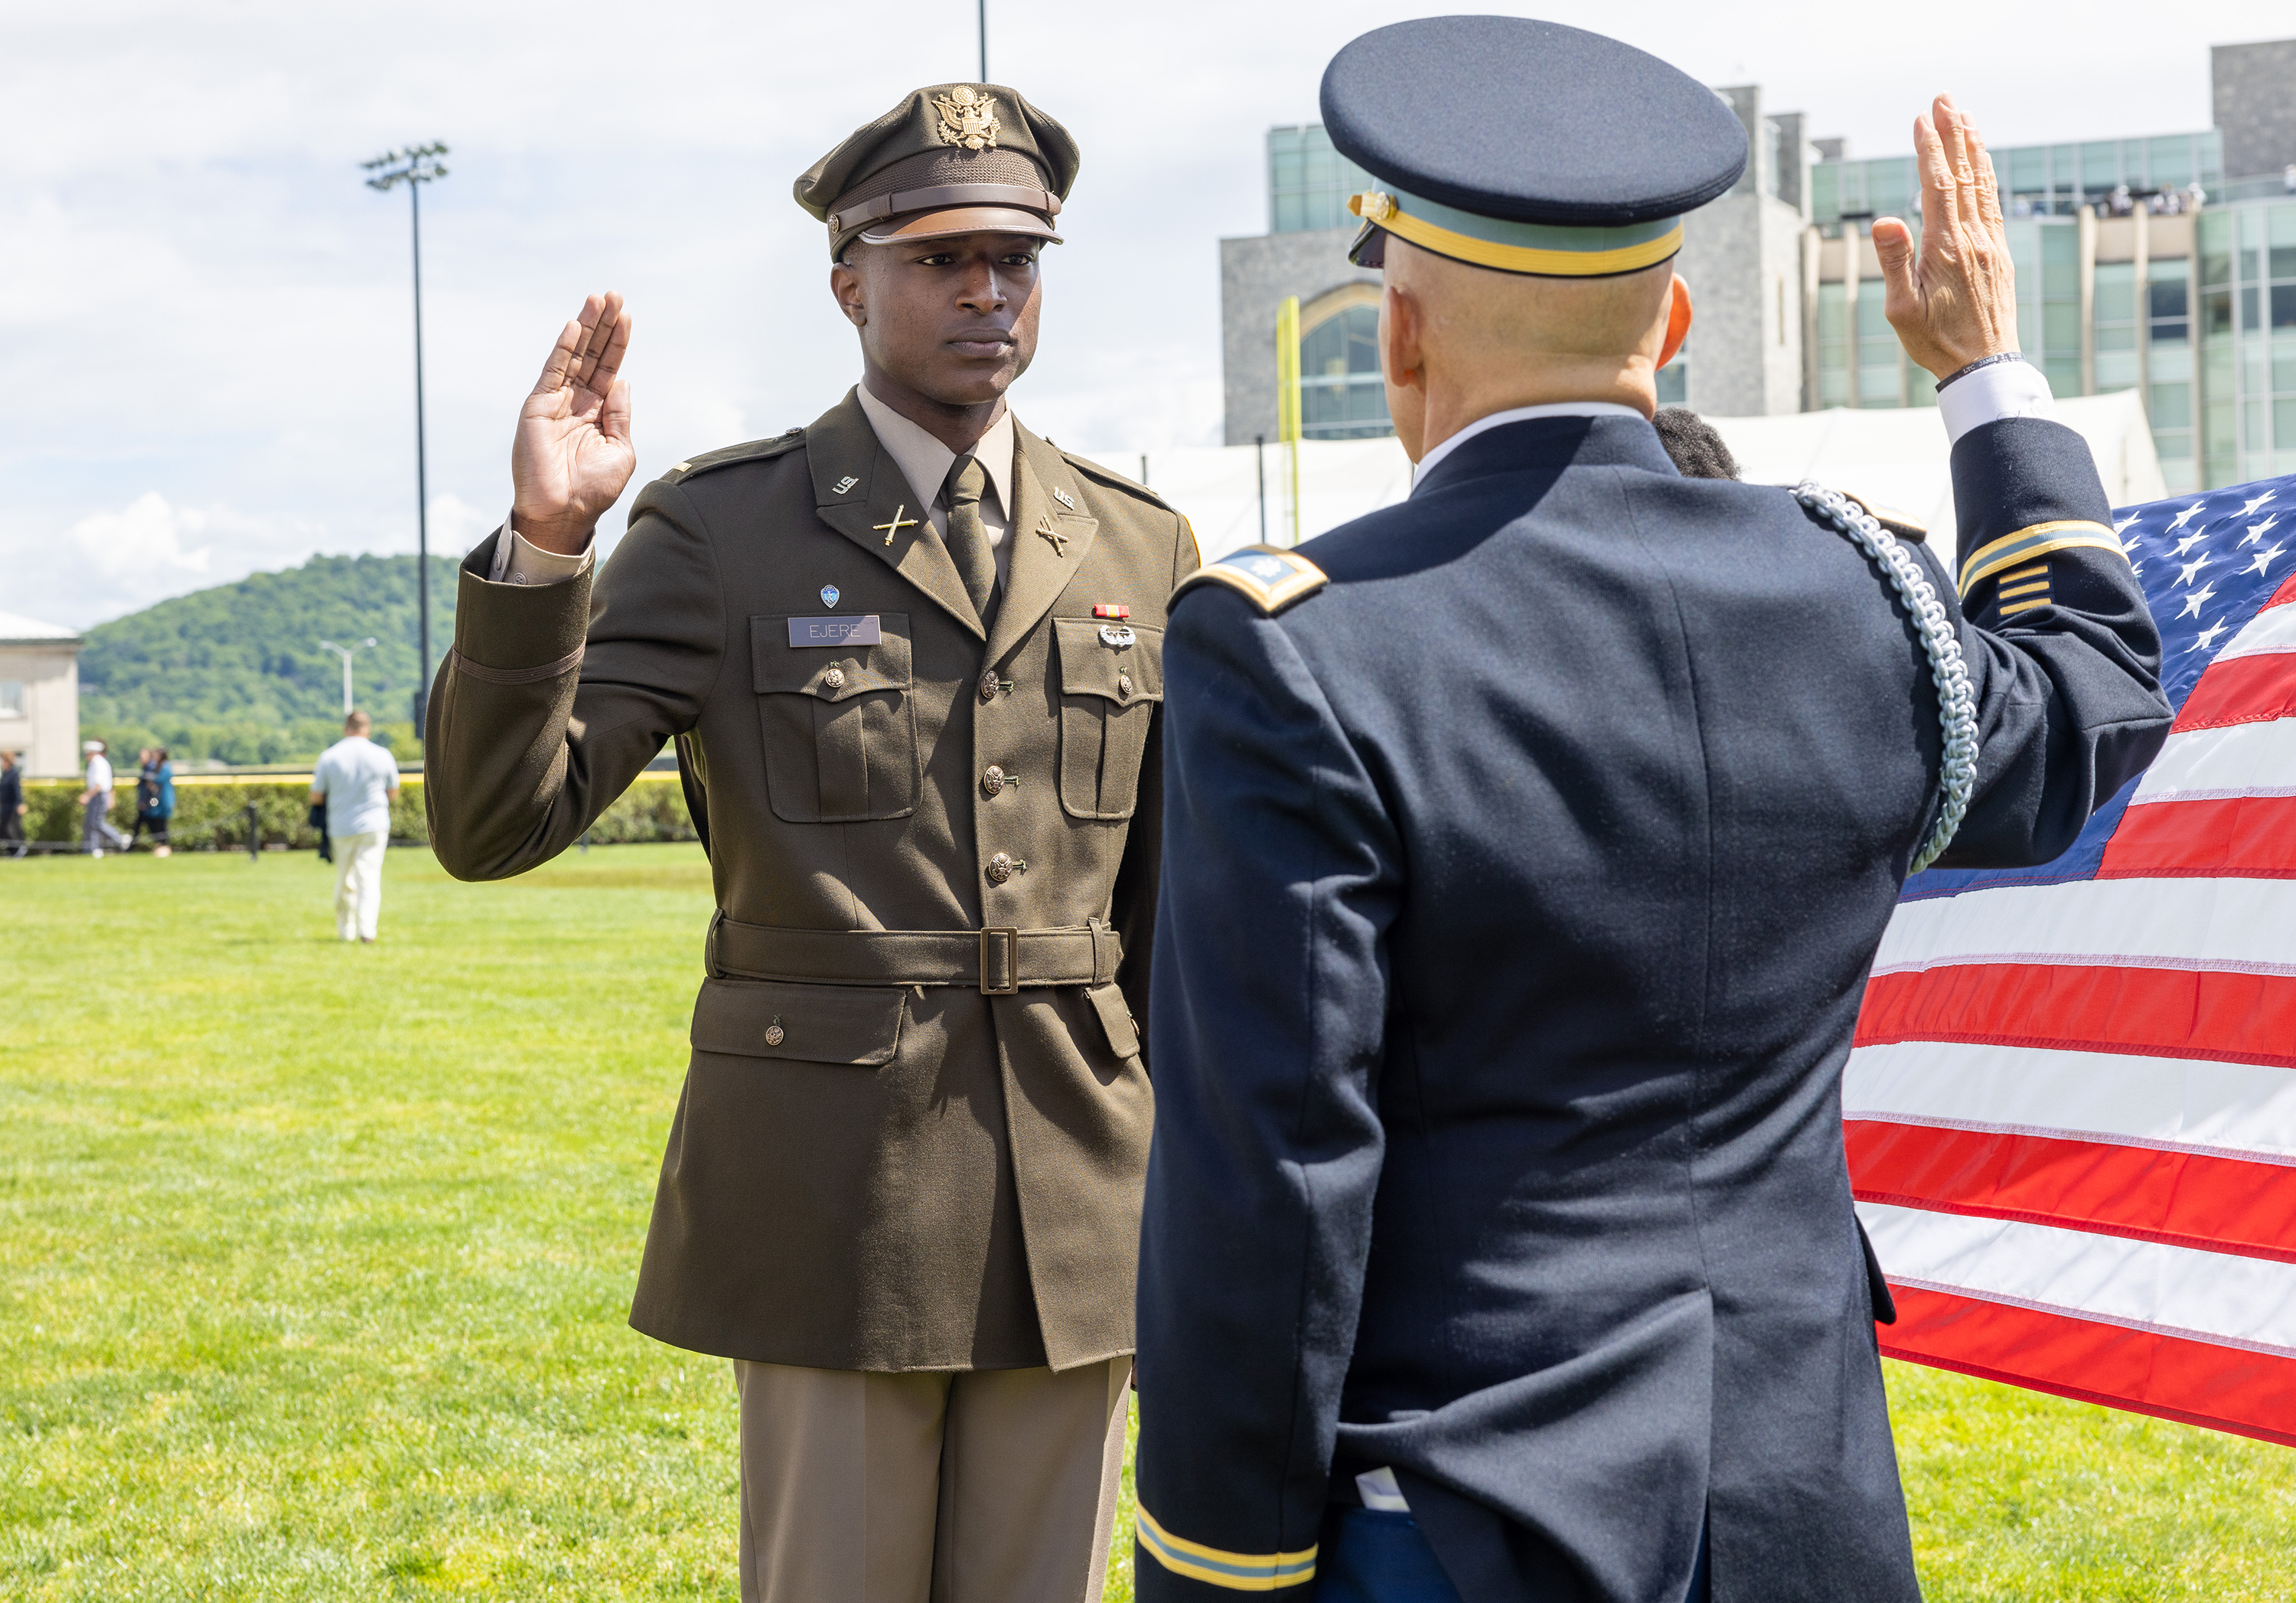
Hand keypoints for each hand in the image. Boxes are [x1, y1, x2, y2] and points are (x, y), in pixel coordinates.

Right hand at [512, 293, 634, 553]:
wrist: (565, 513)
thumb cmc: (593, 490)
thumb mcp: (620, 450)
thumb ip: (620, 415)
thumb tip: (623, 381)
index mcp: (597, 412)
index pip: (608, 368)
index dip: (617, 342)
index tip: (626, 315)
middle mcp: (576, 402)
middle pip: (592, 355)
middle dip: (603, 325)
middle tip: (614, 295)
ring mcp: (556, 402)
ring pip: (573, 356)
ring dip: (585, 327)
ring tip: (598, 299)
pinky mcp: (538, 407)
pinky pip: (553, 372)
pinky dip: (564, 348)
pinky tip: (575, 326)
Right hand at [1873, 96, 2017, 380]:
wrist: (1984, 367)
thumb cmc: (1935, 342)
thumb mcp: (1902, 309)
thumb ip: (1894, 261)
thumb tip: (1885, 219)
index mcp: (1947, 248)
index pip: (1939, 185)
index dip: (1930, 149)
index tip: (1921, 118)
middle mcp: (1975, 238)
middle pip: (1965, 174)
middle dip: (1954, 133)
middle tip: (1945, 98)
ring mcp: (1992, 244)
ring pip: (1984, 185)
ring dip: (1973, 147)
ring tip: (1965, 117)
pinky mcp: (1999, 254)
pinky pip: (1994, 203)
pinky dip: (1987, 175)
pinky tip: (1982, 163)